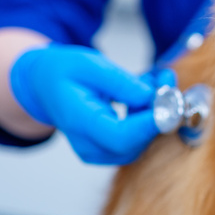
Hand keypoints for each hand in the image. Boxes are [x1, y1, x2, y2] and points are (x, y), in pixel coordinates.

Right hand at [10, 44, 173, 164]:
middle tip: (166, 78)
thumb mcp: (88, 64)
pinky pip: (138, 135)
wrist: (43, 85)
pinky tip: (148, 87)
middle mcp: (89, 144)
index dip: (150, 123)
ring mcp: (99, 150)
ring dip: (156, 109)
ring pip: (141, 139)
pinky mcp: (110, 147)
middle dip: (158, 111)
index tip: (171, 102)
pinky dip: (149, 112)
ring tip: (156, 77)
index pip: (120, 136)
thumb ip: (119, 81)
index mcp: (78, 122)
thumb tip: (150, 96)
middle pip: (135, 142)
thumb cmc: (62, 72)